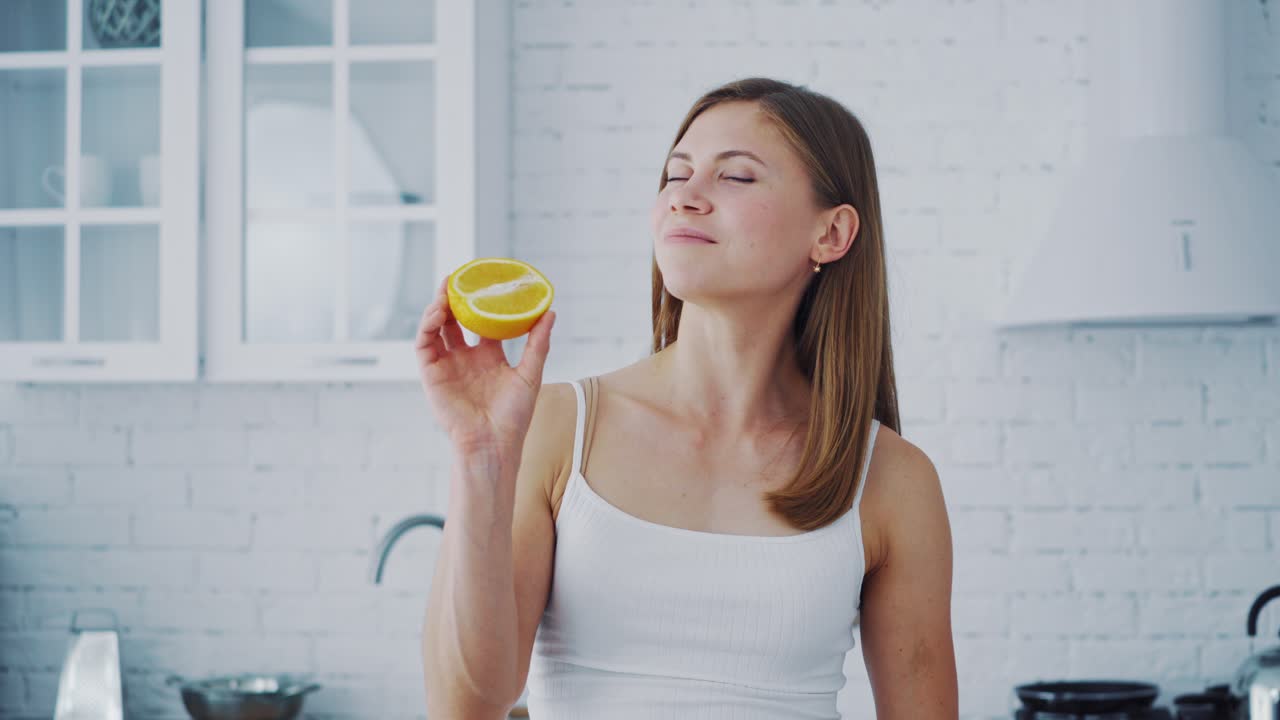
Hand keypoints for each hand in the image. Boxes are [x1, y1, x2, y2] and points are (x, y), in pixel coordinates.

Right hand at [416, 274, 556, 455]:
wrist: (493, 443)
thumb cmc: (513, 417)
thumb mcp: (530, 374)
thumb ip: (538, 343)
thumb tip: (550, 312)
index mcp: (488, 357)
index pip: (481, 322)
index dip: (480, 302)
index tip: (484, 281)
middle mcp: (465, 359)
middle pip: (454, 321)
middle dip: (453, 299)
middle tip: (457, 277)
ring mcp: (447, 366)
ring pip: (436, 329)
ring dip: (437, 307)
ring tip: (445, 289)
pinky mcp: (431, 375)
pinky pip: (424, 345)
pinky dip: (427, 326)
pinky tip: (437, 312)